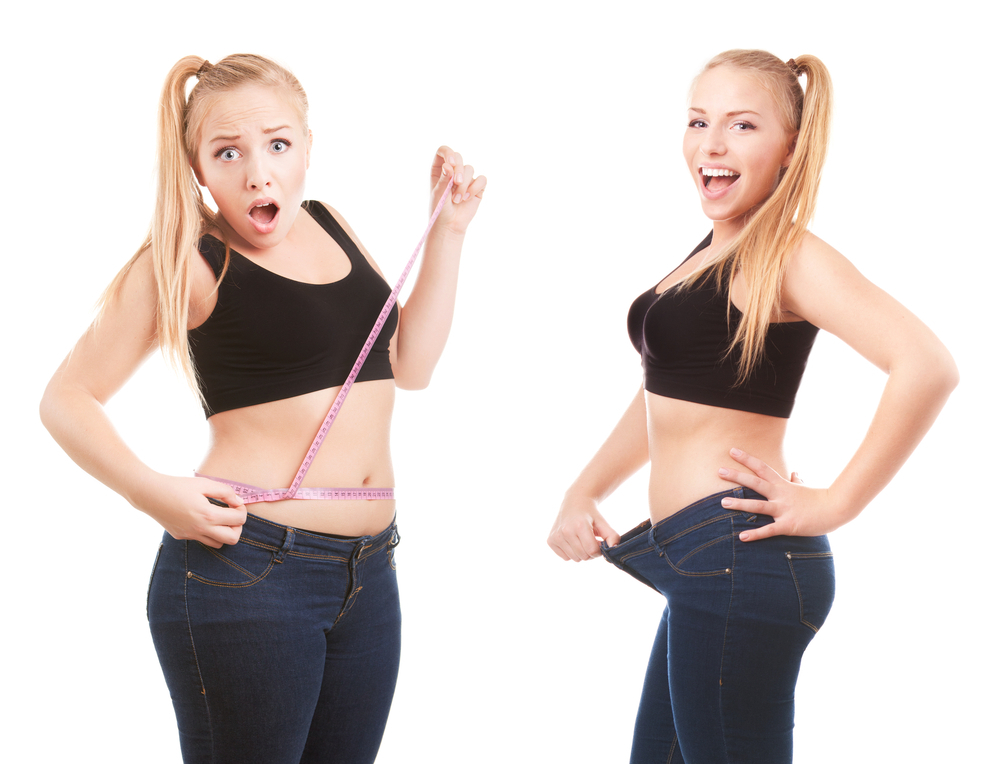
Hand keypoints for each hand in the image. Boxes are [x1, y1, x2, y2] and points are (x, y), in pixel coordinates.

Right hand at [135, 474, 246, 547]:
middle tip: (232, 515)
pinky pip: (202, 540)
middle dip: (237, 527)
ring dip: (224, 533)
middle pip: (232, 539)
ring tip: (220, 518)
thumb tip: (239, 502)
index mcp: (208, 515)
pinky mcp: (182, 537)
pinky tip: (203, 519)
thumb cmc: (178, 485)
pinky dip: (208, 533)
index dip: (242, 510)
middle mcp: (200, 529)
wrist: (150, 494)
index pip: (238, 520)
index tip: (236, 503)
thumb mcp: (204, 483)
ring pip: (218, 544)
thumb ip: (226, 492)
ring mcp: (190, 535)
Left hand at [429, 145, 485, 234]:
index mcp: (440, 169)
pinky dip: (475, 188)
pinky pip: (481, 179)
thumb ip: (443, 179)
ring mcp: (466, 178)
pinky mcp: (477, 187)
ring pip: (470, 169)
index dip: (448, 153)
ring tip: (458, 199)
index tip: (451, 163)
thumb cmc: (440, 209)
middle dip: (459, 170)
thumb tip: (449, 165)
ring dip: (464, 185)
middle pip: (459, 157)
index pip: (444, 151)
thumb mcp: (438, 194)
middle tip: (455, 184)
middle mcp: (453, 171)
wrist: (450, 225)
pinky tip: (467, 198)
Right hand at [548, 493, 620, 561]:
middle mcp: (565, 531)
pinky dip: (571, 552)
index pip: (592, 551)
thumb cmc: (590, 514)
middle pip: (584, 556)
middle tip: (590, 540)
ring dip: (581, 552)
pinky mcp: (550, 540)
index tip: (598, 542)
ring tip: (581, 539)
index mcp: (580, 525)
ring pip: (575, 558)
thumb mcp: (603, 522)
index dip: (599, 550)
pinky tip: (572, 540)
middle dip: (590, 552)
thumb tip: (614, 549)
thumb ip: (612, 536)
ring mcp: (556, 536)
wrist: (575, 502)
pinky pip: (565, 557)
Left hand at [717, 448, 848, 541]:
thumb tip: (796, 473)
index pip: (762, 468)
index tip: (732, 451)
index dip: (746, 459)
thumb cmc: (821, 499)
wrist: (837, 509)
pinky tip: (742, 536)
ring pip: (758, 505)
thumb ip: (798, 481)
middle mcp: (780, 495)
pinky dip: (755, 534)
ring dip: (739, 504)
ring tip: (722, 503)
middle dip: (736, 476)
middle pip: (755, 482)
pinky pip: (769, 530)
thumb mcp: (807, 488)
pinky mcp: (788, 525)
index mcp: (783, 485)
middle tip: (718, 470)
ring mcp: (783, 509)